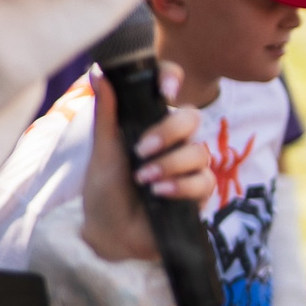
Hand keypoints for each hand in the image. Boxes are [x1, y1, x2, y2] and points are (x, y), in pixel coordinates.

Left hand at [79, 63, 212, 264]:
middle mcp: (174, 140)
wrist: (111, 233)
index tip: (165, 91)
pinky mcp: (199, 193)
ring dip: (170, 165)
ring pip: (200, 151)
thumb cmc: (104, 191)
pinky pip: (204, 181)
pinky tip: (160, 193)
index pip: (170, 87)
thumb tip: (100, 72)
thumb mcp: (103, 151)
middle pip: (192, 117)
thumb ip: (108, 113)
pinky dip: (181, 186)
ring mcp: (189, 166)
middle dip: (170, 132)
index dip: (173, 80)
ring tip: (144, 180)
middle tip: (142, 150)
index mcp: (151, 122)